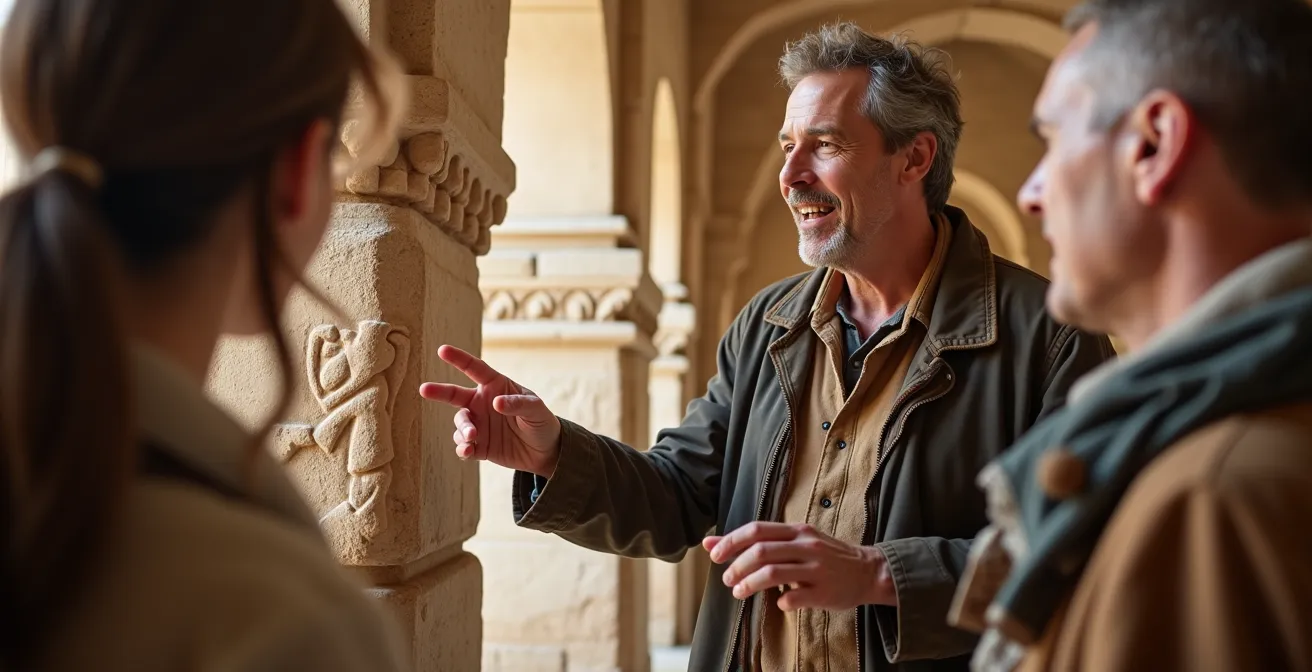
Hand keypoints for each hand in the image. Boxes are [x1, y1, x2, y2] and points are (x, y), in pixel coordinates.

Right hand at [418, 345, 561, 477]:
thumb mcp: (536, 409)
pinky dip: (462, 448)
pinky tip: (468, 451)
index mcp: (495, 386)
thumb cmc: (541, 422)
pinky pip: (463, 446)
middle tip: (424, 389)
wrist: (545, 451)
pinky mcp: (479, 446)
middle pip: (454, 395)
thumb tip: (495, 403)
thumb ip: (518, 404)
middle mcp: (482, 403)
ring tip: (472, 437)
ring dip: (463, 429)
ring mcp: (479, 424)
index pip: (474, 368)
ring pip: (460, 423)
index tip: (442, 350)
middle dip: (438, 391)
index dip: (458, 359)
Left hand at [703, 522, 895, 610]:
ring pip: (773, 573)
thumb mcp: (794, 541)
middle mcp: (806, 545)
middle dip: (737, 566)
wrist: (868, 571)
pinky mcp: (825, 592)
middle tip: (727, 579)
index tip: (715, 556)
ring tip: (739, 592)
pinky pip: (795, 597)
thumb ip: (757, 541)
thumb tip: (710, 544)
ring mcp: (817, 568)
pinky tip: (777, 603)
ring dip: (750, 584)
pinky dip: (781, 601)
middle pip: (761, 551)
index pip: (756, 530)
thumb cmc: (823, 555)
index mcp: (797, 530)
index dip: (731, 542)